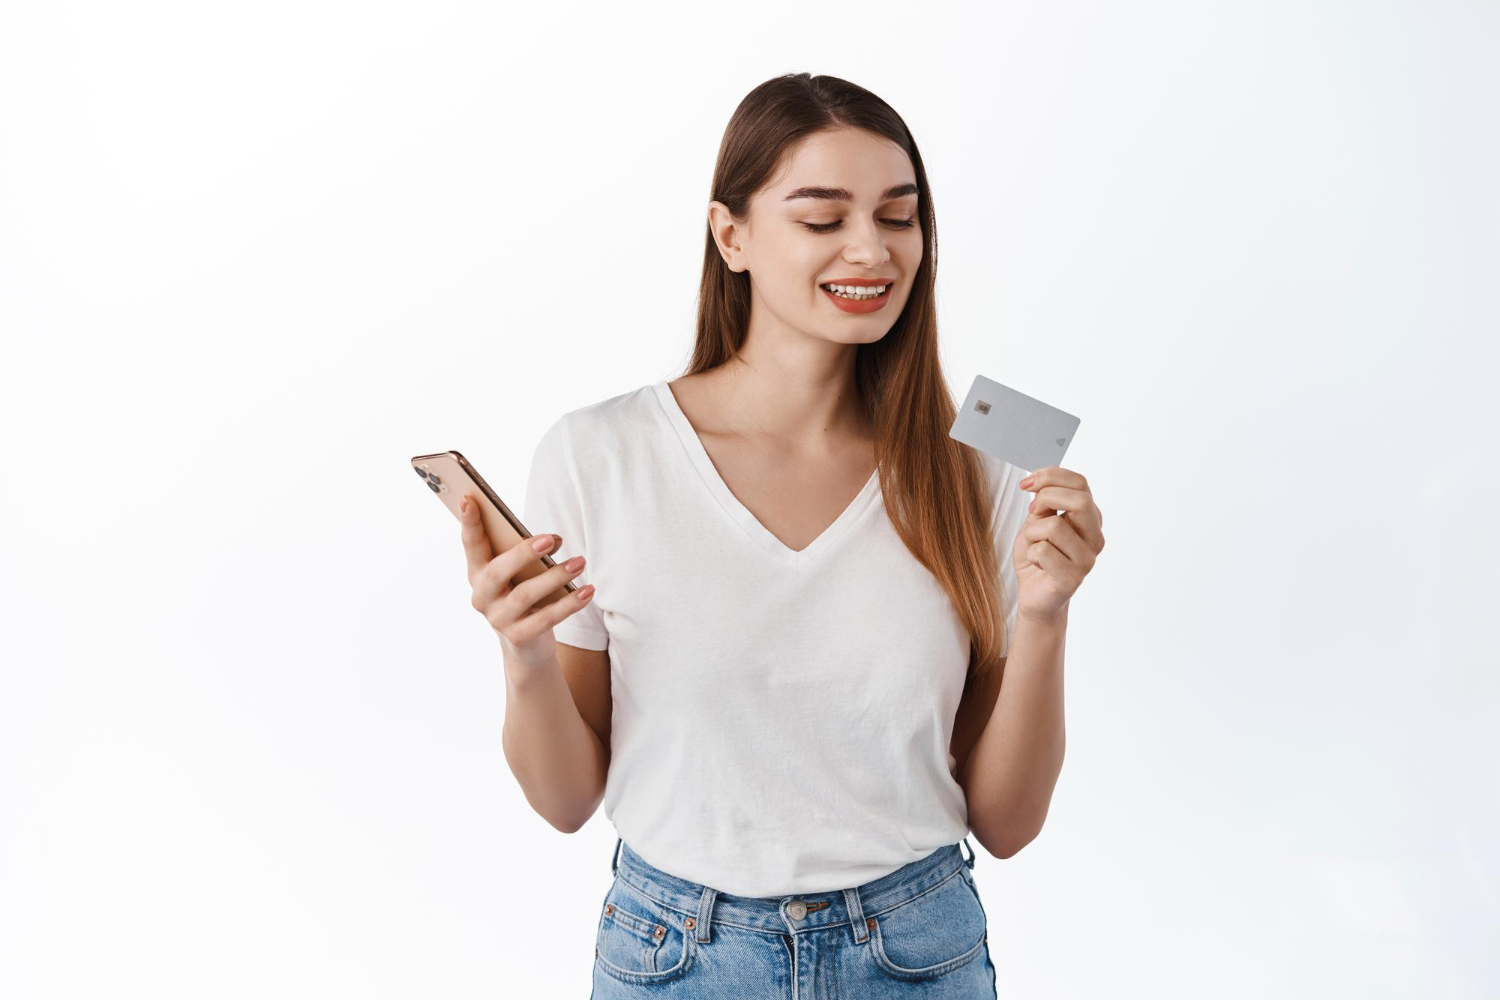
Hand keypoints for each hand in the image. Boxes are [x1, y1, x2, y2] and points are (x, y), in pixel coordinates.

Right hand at [457, 493, 596, 675]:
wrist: (527, 647)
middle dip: (524, 553)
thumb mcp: (520, 574)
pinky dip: (569, 604)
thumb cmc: (523, 597)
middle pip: (498, 572)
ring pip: (525, 595)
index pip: (471, 545)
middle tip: (552, 538)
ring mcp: (498, 619)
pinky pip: (546, 619)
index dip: (469, 523)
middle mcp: (482, 596)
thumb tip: (553, 540)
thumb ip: (528, 555)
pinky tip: (587, 591)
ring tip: (580, 562)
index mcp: (478, 573)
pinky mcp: (518, 637)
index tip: (470, 499)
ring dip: (555, 576)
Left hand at [1012, 467, 1104, 624]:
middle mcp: (1095, 537)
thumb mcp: (1036, 521)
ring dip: (1033, 533)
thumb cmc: (1037, 557)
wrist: (1034, 596)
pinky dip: (1031, 554)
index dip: (1050, 476)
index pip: (1080, 483)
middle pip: (1080, 500)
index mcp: (1090, 519)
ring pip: (1055, 526)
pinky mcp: (1073, 578)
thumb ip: (1044, 502)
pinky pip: (1043, 551)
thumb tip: (1040, 482)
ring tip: (1034, 545)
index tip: (1026, 484)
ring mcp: (1087, 559)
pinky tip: (1036, 564)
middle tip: (1031, 511)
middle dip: (1046, 498)